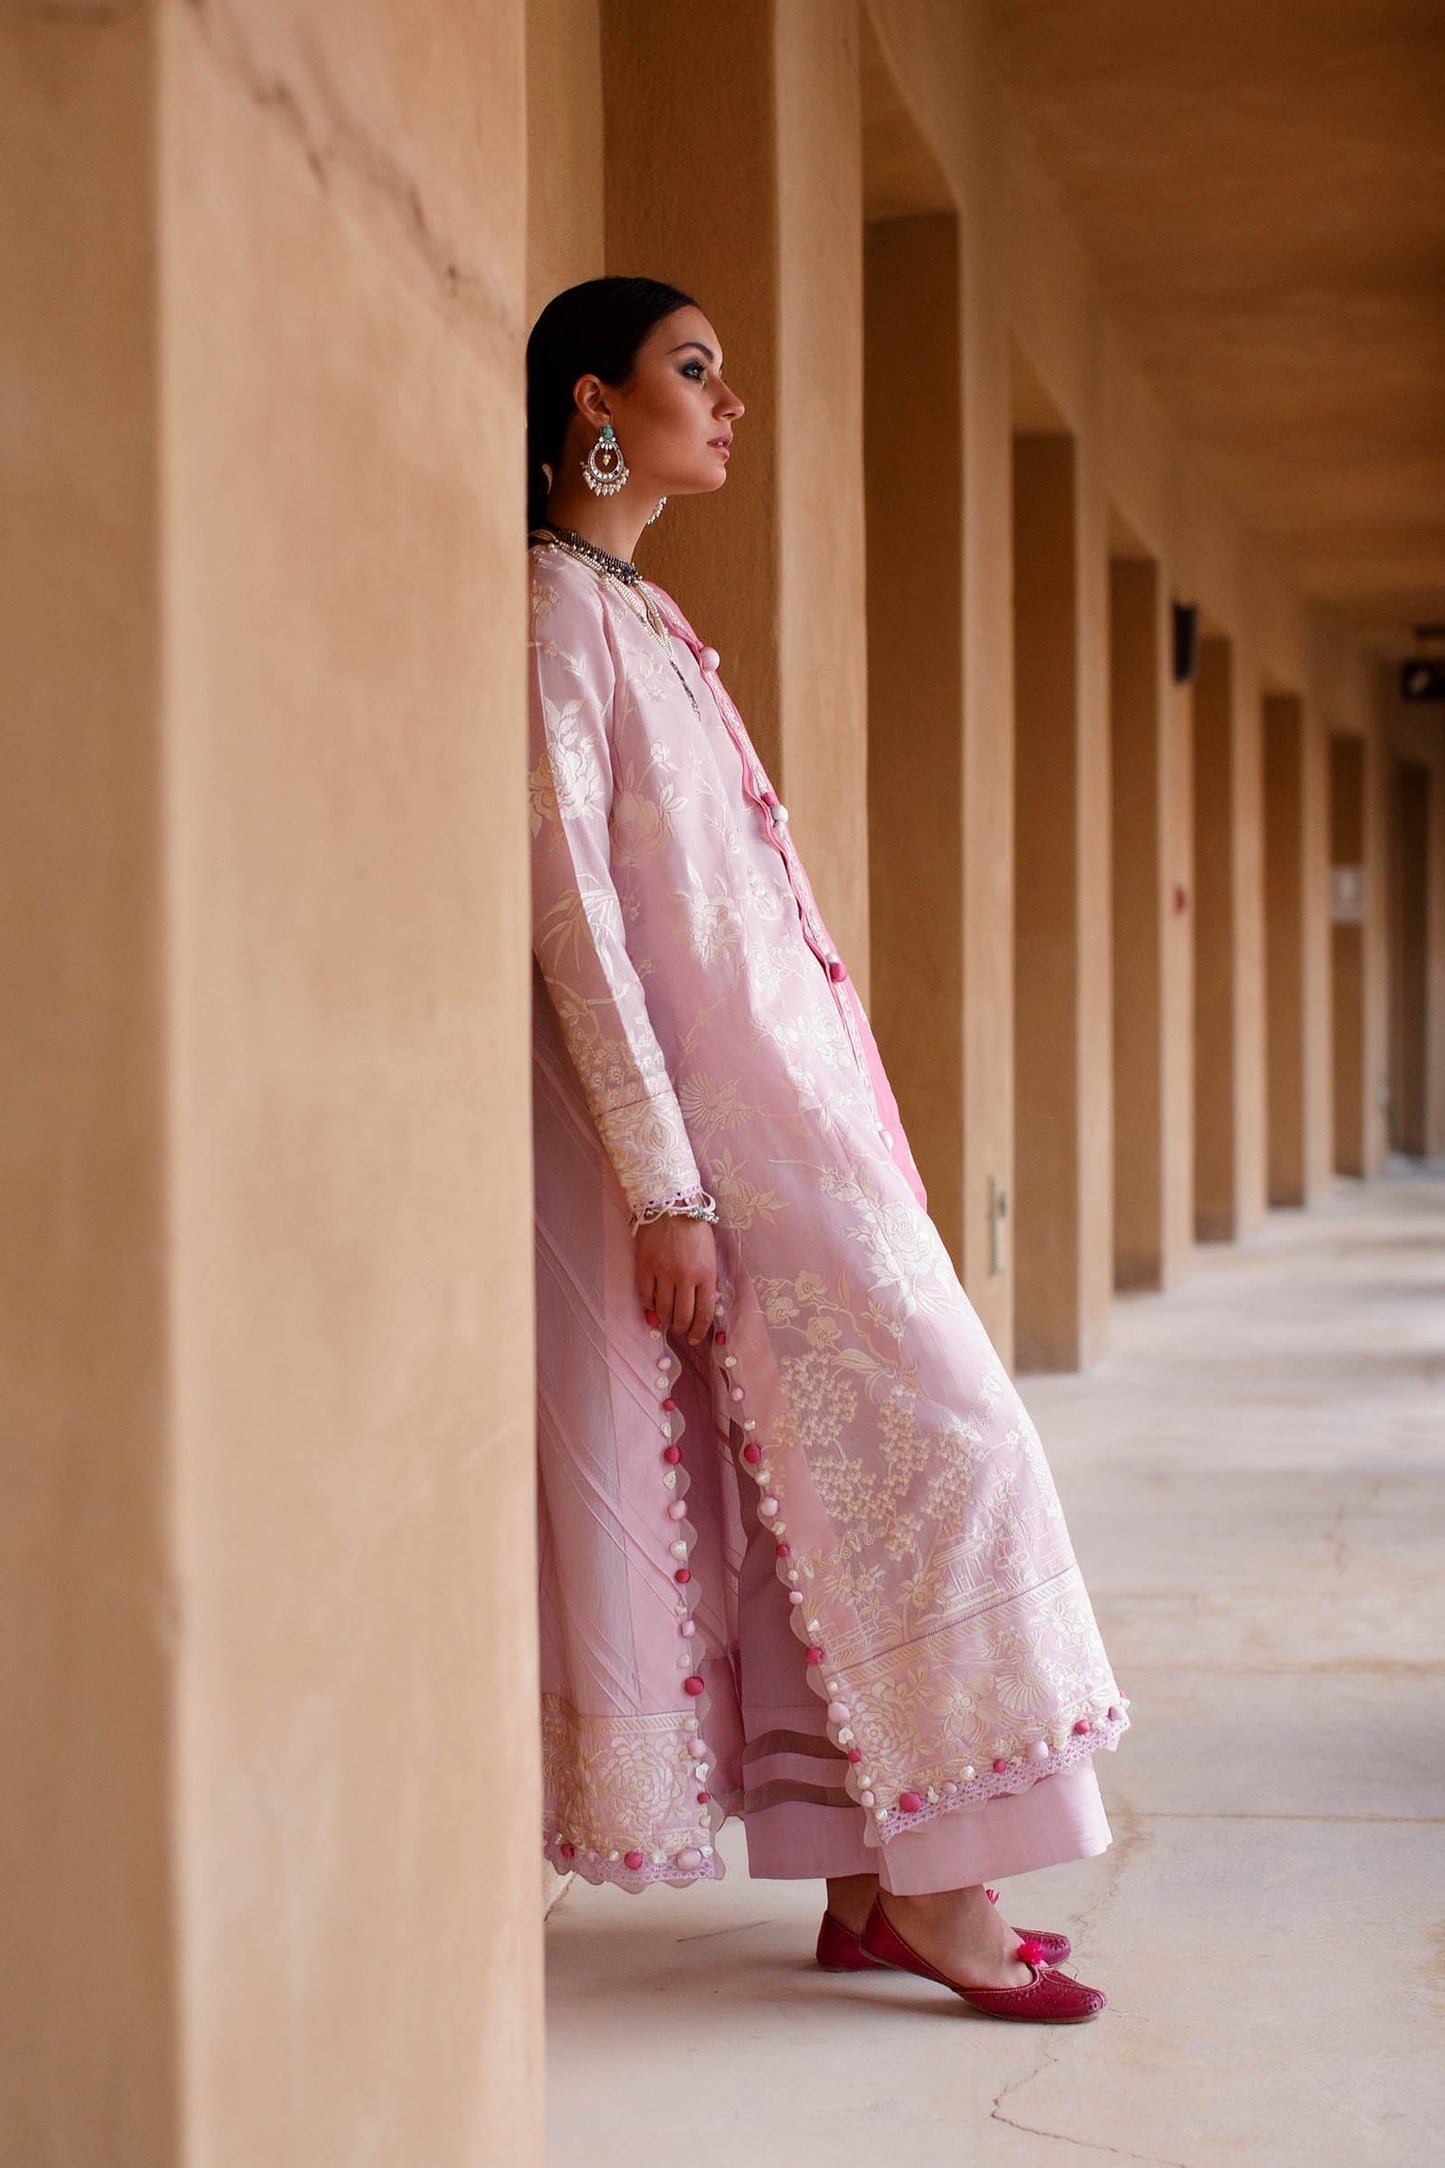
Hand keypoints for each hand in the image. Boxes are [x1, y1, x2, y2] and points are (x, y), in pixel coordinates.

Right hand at [634, 1215, 717, 1344]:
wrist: (671, 1202)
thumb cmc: (695, 1227)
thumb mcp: (710, 1254)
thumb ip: (707, 1280)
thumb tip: (702, 1305)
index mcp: (706, 1274)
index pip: (704, 1313)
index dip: (699, 1331)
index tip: (696, 1337)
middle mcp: (685, 1277)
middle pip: (682, 1317)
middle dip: (682, 1329)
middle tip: (681, 1330)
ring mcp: (663, 1272)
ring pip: (663, 1310)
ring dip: (665, 1320)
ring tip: (667, 1320)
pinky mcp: (644, 1266)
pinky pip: (645, 1296)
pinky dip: (648, 1307)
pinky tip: (652, 1308)